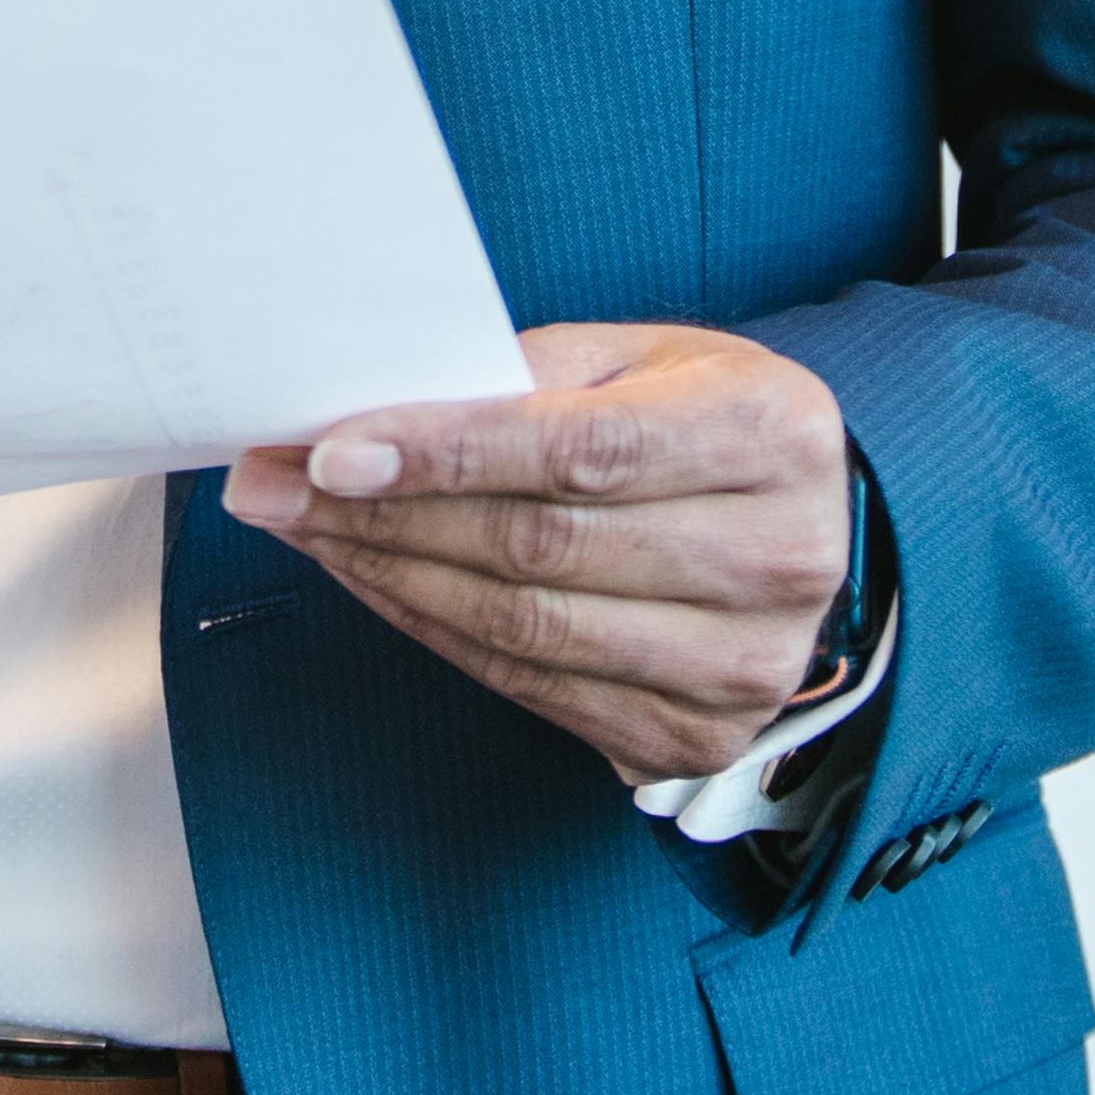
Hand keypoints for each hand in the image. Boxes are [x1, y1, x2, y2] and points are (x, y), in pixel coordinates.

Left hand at [224, 323, 850, 789]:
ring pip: (525, 630)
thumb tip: (376, 414)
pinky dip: (436, 634)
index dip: (445, 455)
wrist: (819, 534)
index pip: (580, 452)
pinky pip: (530, 689)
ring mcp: (739, 664)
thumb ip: (531, 377)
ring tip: (305, 532)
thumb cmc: (712, 426)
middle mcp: (773, 558)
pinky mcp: (692, 735)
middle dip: (384, 517)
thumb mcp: (650, 359)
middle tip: (275, 486)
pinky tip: (378, 585)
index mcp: (770, 436)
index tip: (331, 448)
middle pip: (539, 548)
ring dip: (391, 580)